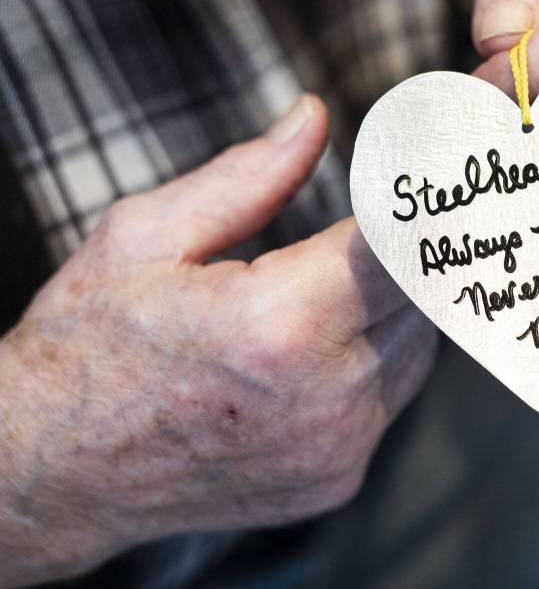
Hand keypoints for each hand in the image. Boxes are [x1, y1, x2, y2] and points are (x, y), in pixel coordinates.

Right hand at [0, 96, 435, 585]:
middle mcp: (326, 396)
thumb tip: (314, 118)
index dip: (421, 201)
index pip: (402, 243)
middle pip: (423, 293)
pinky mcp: (338, 478)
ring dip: (399, 301)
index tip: (428, 170)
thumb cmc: (89, 344)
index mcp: (279, 325)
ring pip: (420, 345)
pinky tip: (331, 338)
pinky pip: (393, 396)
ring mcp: (338, 448)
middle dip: (411, 246)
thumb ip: (248, 177)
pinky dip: (381, 356)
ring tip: (343, 278)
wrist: (52, 469)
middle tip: (393, 209)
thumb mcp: (147, 236)